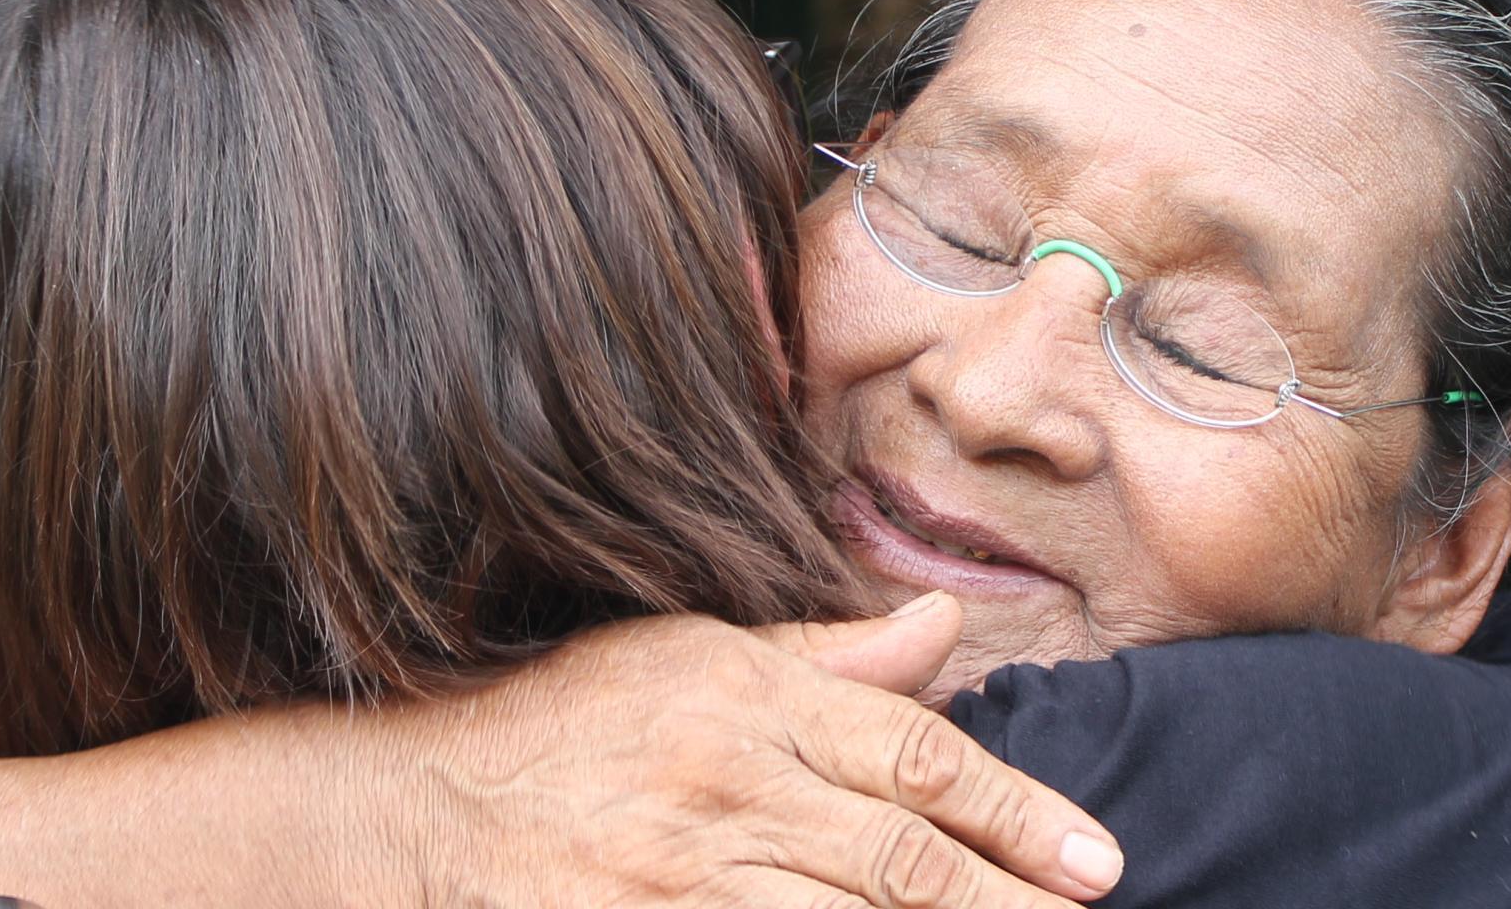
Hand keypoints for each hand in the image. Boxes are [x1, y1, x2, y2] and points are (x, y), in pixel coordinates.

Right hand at [330, 593, 1123, 907]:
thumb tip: (947, 630)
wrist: (413, 802)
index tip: (1096, 863)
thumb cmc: (564, 721)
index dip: (1018, 814)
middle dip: (1007, 905)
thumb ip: (828, 656)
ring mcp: (679, 878)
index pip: (916, 758)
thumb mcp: (692, 656)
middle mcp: (723, 787)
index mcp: (746, 702)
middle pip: (900, 860)